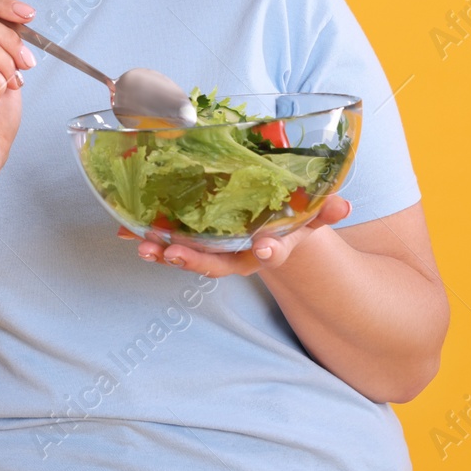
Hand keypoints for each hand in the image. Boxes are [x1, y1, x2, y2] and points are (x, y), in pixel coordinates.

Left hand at [119, 196, 352, 277]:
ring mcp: (215, 252)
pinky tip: (126, 233)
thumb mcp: (309, 213)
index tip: (263, 247)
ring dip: (165, 253)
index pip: (273, 251)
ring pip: (190, 257)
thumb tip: (344, 206)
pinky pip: (169, 246)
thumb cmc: (288, 218)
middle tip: (171, 255)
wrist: (269, 229)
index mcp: (271, 246)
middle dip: (194, 260)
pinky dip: (148, 239)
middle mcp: (240, 256)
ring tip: (145, 247)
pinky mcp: (194, 244)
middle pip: (218, 263)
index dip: (270, 249)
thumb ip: (325, 210)